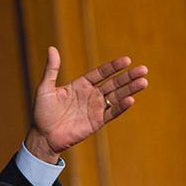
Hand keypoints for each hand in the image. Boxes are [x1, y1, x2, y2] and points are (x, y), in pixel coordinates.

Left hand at [25, 46, 147, 162]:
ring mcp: (95, 109)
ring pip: (116, 97)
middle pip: (113, 83)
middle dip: (128, 77)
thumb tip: (52, 48)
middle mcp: (91, 95)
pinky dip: (121, 106)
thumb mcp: (45, 88)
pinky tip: (131, 99)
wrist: (42, 136)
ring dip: (130, 90)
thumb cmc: (42, 113)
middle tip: (143, 69)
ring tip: (144, 82)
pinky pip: (111, 113)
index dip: (113, 67)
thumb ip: (51, 69)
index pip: (101, 73)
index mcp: (81, 85)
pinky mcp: (96, 122)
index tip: (127, 60)